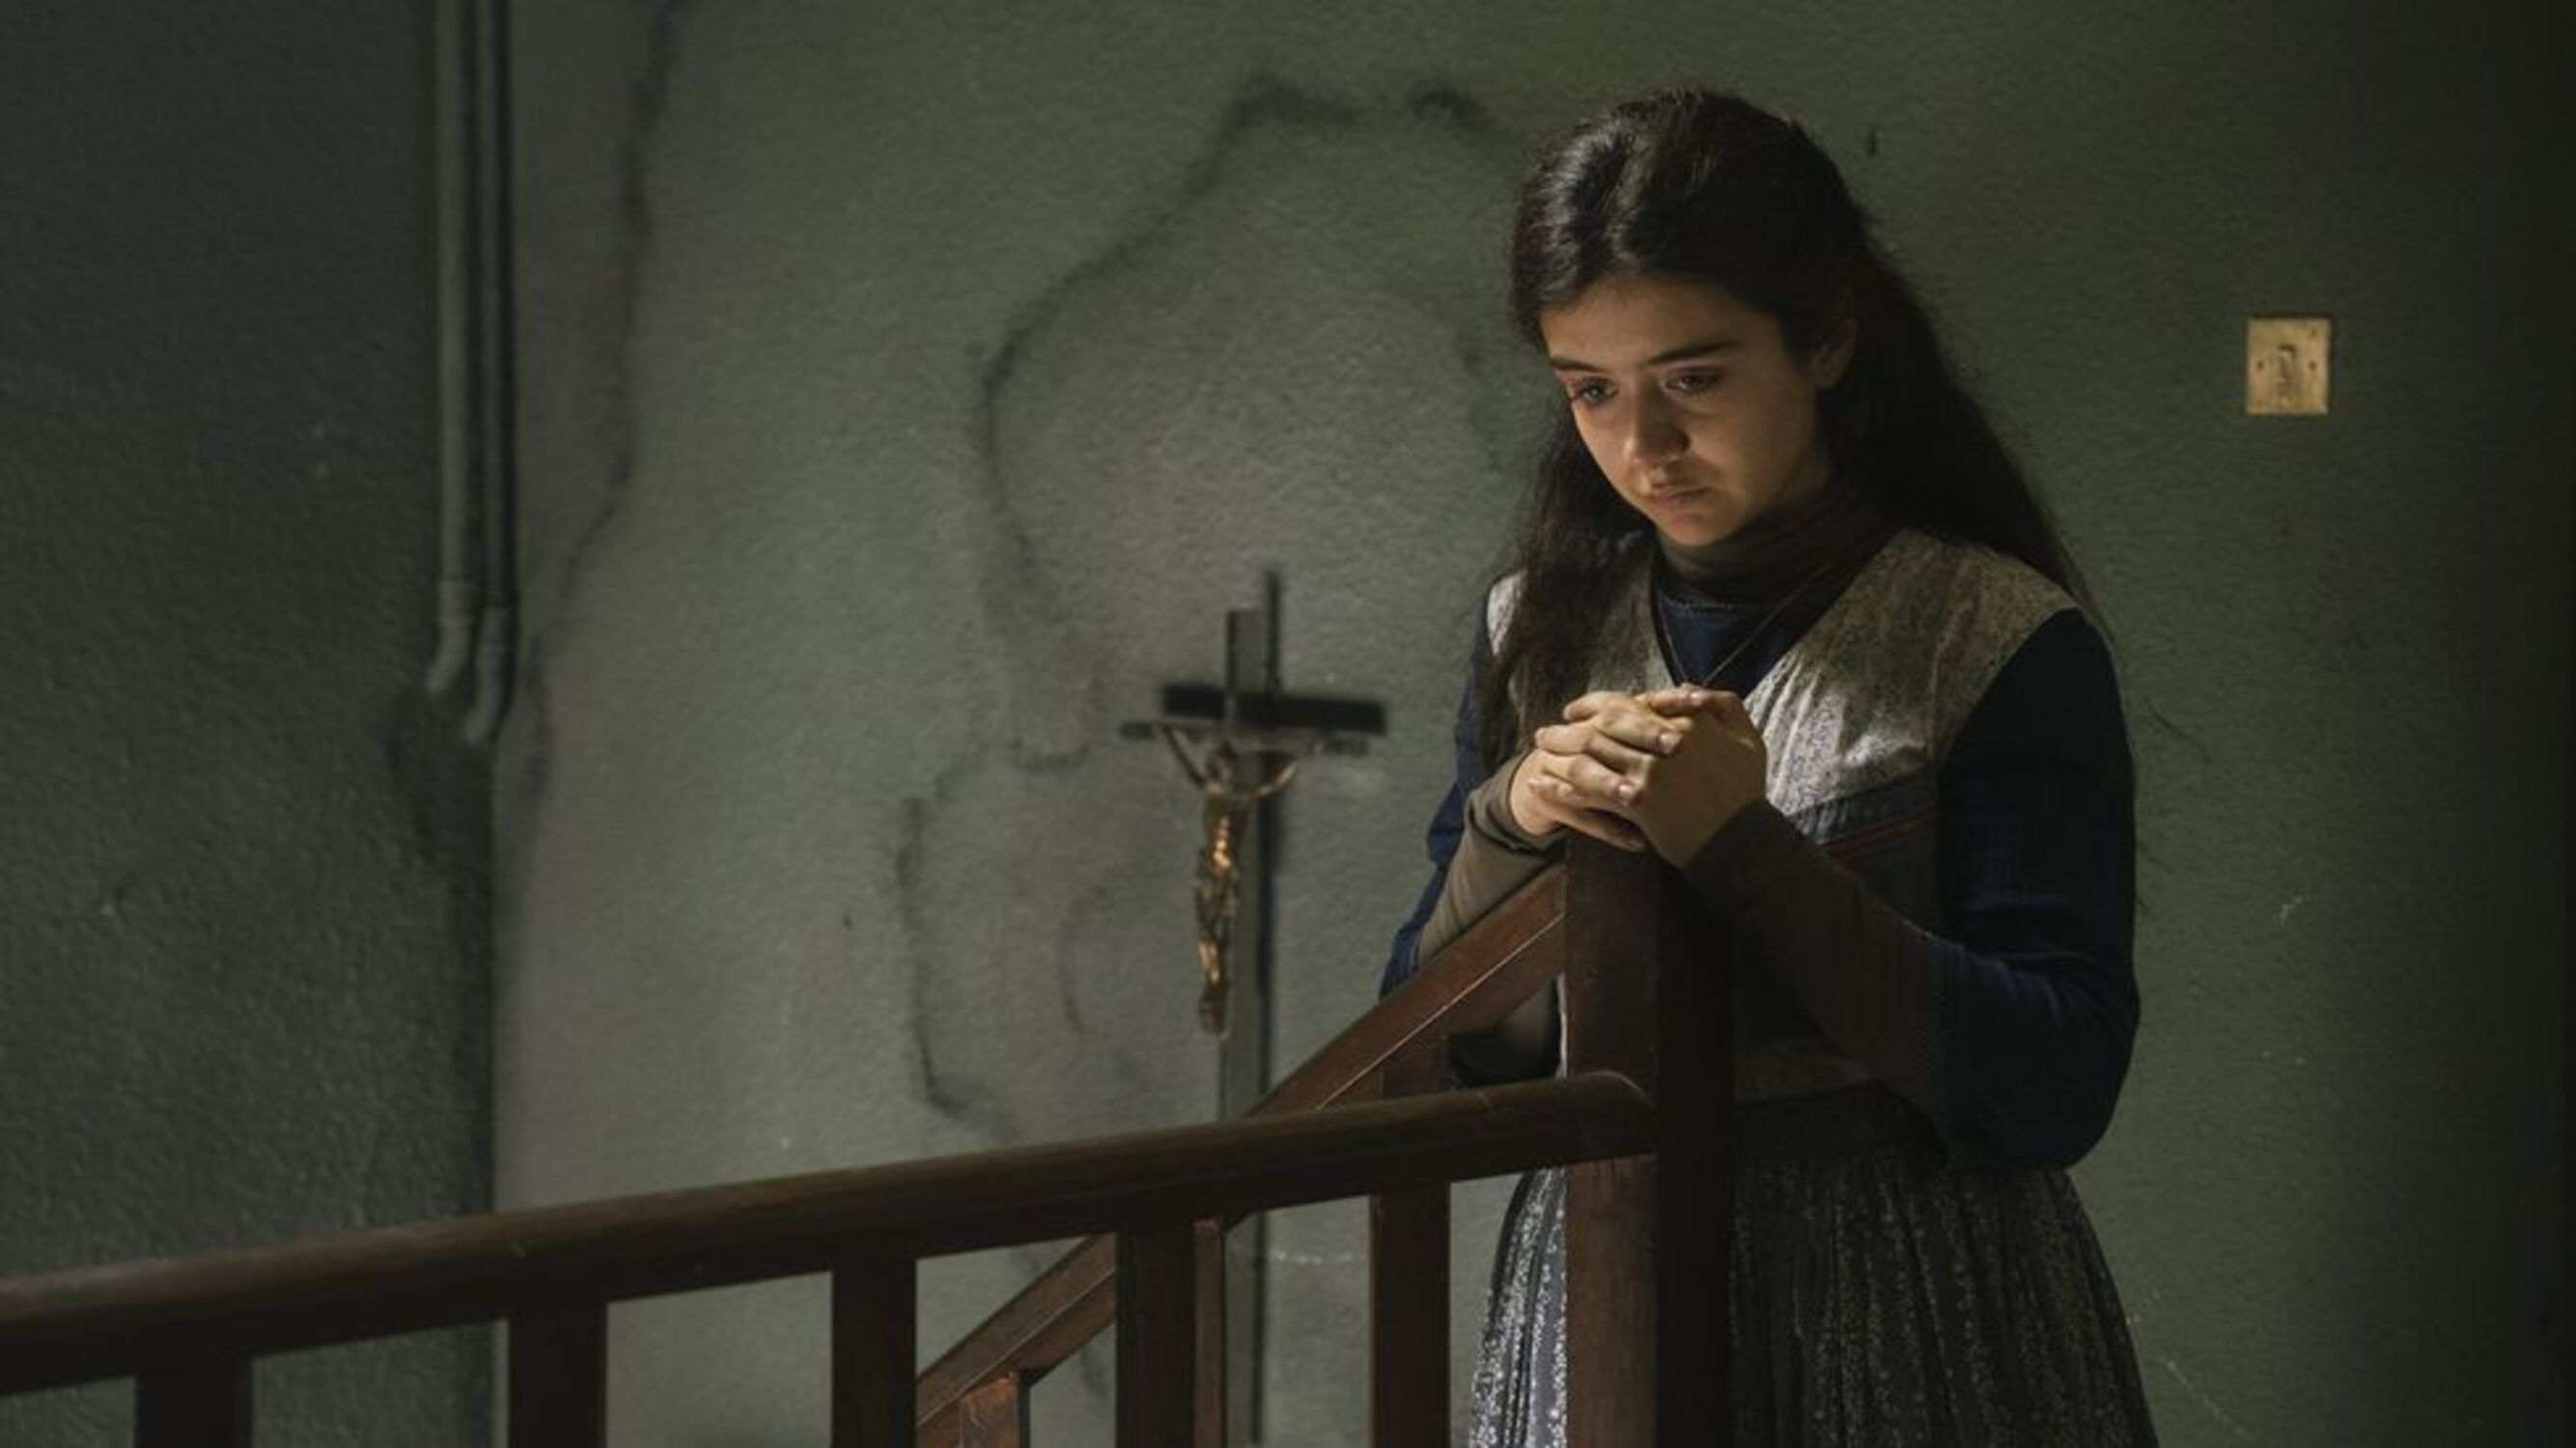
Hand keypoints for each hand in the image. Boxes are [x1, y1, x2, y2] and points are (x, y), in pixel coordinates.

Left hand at [1517, 687, 1767, 864]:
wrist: (1741, 842)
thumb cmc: (1746, 793)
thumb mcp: (1749, 740)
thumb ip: (1723, 707)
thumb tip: (1687, 689)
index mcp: (1685, 722)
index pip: (1630, 703)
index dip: (1596, 704)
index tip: (1576, 709)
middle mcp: (1662, 742)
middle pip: (1603, 725)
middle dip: (1569, 726)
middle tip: (1545, 731)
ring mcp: (1648, 772)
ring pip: (1592, 755)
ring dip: (1559, 753)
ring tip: (1537, 755)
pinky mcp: (1638, 802)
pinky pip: (1591, 792)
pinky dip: (1562, 789)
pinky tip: (1542, 788)